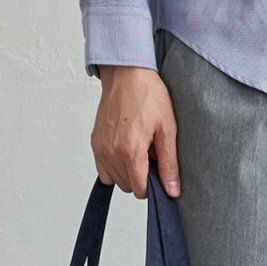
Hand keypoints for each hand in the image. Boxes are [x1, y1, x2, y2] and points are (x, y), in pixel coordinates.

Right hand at [92, 66, 180, 196]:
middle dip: (141, 176)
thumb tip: (172, 191)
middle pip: (127, 186)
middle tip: (150, 153)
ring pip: (114, 179)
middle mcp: (111, 152)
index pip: (139, 189)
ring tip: (139, 148)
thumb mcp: (167, 129)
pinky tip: (125, 149)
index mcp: (130, 151)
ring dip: (127, 171)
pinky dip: (114, 166)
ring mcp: (100, 148)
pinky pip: (103, 169)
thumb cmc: (148, 96)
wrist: (127, 74)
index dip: (153, 184)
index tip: (159, 169)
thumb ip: (168, 164)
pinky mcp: (94, 142)